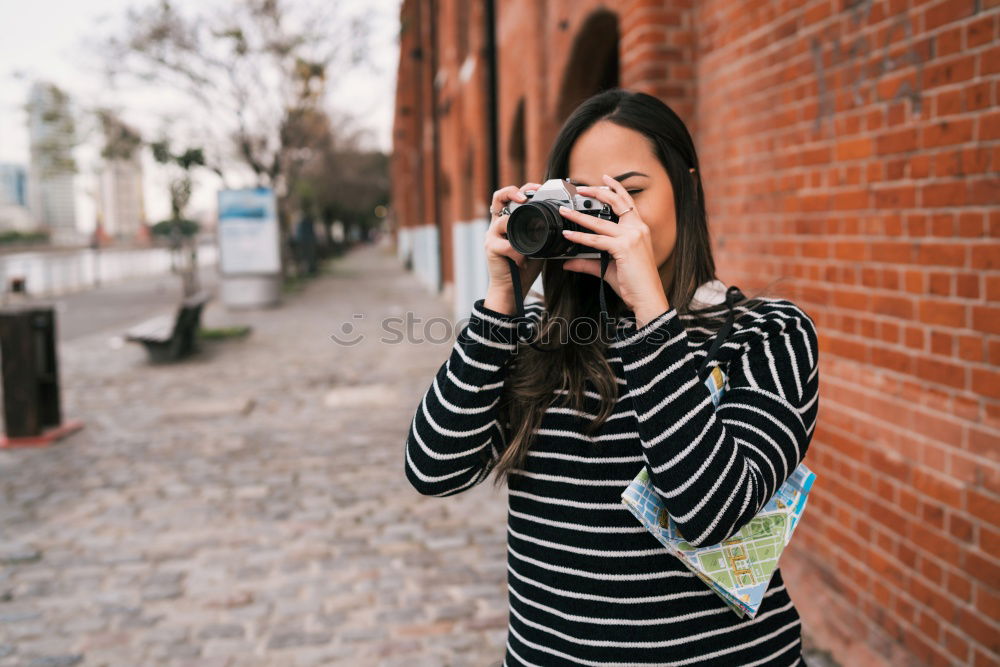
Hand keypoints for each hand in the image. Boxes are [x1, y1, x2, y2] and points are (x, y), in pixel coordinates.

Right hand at [483, 182, 544, 313]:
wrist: (511, 288)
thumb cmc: (525, 266)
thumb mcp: (538, 244)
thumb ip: (542, 231)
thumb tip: (563, 221)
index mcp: (510, 220)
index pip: (512, 196)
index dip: (524, 188)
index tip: (539, 188)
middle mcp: (498, 224)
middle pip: (499, 197)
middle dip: (513, 192)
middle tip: (525, 198)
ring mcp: (492, 235)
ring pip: (502, 220)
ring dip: (519, 230)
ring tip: (529, 242)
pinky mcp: (491, 248)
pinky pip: (506, 244)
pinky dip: (518, 253)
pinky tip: (523, 260)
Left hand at [558, 174, 669, 326]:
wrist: (648, 297)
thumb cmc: (634, 283)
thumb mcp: (610, 268)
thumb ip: (589, 262)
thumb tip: (568, 263)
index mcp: (640, 229)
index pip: (627, 202)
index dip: (616, 189)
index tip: (605, 179)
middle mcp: (638, 229)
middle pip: (616, 203)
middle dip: (597, 192)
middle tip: (579, 189)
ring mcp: (632, 237)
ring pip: (600, 222)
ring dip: (579, 216)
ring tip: (564, 211)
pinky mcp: (624, 247)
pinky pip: (597, 240)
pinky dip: (580, 236)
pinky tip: (568, 233)